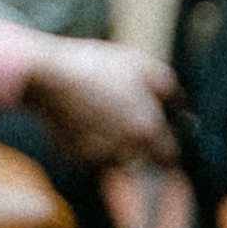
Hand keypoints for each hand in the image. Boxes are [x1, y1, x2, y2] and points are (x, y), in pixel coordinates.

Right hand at [19, 35, 178, 168]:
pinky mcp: (72, 159)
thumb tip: (180, 104)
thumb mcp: (142, 65)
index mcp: (147, 130)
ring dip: (111, 148)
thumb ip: (170, 89)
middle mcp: (125, 150)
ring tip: (98, 119)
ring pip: (113, 162)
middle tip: (123, 122)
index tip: (158, 138)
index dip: (164, 145)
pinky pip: (87, 160)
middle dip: (136, 147)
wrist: (46, 76)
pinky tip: (80, 123)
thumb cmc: (94, 67)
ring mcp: (96, 157)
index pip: (169, 156)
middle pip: (141, 162)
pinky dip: (85, 147)